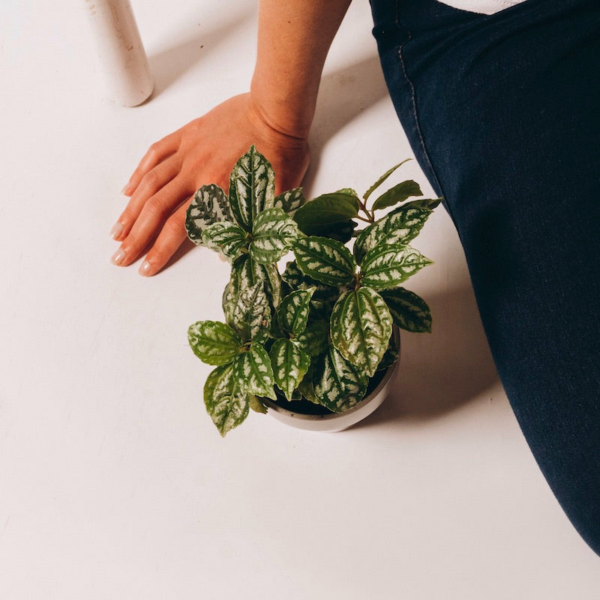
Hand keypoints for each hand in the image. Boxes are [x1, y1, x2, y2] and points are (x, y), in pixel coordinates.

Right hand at [110, 93, 310, 275]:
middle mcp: (196, 173)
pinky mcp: (187, 134)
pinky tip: (128, 190)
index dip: (160, 250)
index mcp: (218, 191)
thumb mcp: (277, 197)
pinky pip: (156, 153)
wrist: (276, 111)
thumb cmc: (282, 153)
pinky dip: (139, 172)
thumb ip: (253, 227)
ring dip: (131, 210)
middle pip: (157, 210)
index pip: (180, 228)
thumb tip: (226, 255)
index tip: (145, 268)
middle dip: (136, 237)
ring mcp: (188, 152)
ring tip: (116, 231)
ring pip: (150, 183)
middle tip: (119, 257)